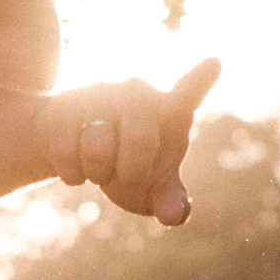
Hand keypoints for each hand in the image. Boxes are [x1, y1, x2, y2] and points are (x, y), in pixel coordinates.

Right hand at [36, 59, 221, 224]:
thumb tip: (174, 216)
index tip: (214, 63)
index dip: (199, 80)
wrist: (76, 152)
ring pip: (96, 150)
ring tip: (99, 165)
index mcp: (170, 112)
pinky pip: (65, 152)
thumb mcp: (152, 189)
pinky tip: (76, 165)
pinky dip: (72, 173)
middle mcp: (138, 93)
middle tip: (126, 172)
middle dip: (130, 171)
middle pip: (140, 141)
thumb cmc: (127, 167)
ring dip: (97, 173)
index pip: (187, 94)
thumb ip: (170, 201)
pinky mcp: (65, 104)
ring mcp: (100, 94)